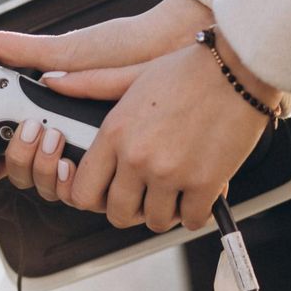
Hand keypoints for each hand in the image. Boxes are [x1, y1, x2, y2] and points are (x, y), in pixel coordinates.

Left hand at [0, 0, 280, 230]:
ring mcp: (170, 173)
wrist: (238, 69)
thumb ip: (89, 84)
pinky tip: (196, 194)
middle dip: (129, 209)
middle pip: (117, 213)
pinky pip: (190, 220)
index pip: (84, 191)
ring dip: (163, 211)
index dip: (94, 198)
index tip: (107, 193)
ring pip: (154, 221)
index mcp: (115, 133)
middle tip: (144, 195)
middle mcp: (137, 158)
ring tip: (172, 192)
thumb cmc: (188, 70)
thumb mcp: (131, 74)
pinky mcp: (205, 184)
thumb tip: (51, 82)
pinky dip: (193, 213)